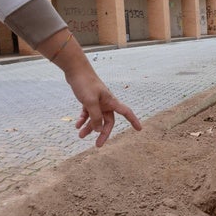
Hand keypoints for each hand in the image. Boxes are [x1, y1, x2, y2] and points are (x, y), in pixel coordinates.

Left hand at [37, 29, 141, 146]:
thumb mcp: (90, 102)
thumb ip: (95, 117)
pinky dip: (83, 120)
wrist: (75, 70)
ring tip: (80, 135)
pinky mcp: (88, 100)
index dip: (133, 120)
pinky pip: (88, 114)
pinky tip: (77, 125)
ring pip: (96, 119)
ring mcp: (97, 102)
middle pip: (108, 121)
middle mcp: (106, 103)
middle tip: (98, 145)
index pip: (126, 112)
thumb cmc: (85, 84)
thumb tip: (98, 130)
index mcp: (111, 101)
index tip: (139, 129)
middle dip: (103, 133)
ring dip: (89, 128)